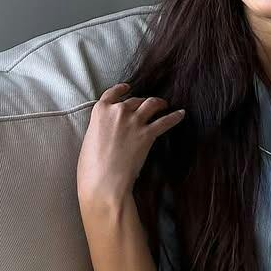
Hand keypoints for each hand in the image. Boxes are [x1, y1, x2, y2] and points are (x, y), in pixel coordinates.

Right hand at [76, 81, 185, 218]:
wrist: (104, 182)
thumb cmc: (91, 168)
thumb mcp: (89, 140)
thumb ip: (100, 128)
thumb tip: (107, 130)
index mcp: (100, 111)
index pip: (112, 93)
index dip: (121, 89)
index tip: (127, 87)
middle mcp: (118, 111)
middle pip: (134, 100)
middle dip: (140, 102)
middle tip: (146, 107)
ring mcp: (134, 121)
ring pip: (151, 104)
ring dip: (159, 103)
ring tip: (164, 104)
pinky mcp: (148, 134)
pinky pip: (165, 121)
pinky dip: (174, 117)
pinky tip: (181, 114)